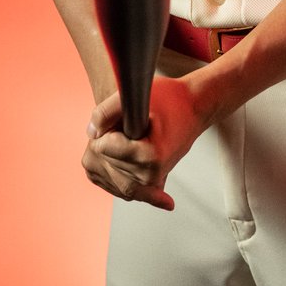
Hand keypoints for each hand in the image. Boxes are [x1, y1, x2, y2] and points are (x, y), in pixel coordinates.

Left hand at [82, 76, 206, 209]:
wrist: (194, 107)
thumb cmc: (170, 98)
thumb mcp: (134, 96)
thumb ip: (106, 112)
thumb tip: (91, 133)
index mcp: (148, 156)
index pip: (102, 147)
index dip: (106, 127)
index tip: (121, 118)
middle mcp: (150, 175)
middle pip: (103, 162)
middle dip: (106, 141)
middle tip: (126, 124)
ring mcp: (151, 182)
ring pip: (108, 175)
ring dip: (108, 156)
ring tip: (126, 136)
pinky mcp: (152, 184)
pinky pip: (124, 189)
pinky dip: (116, 178)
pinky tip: (118, 170)